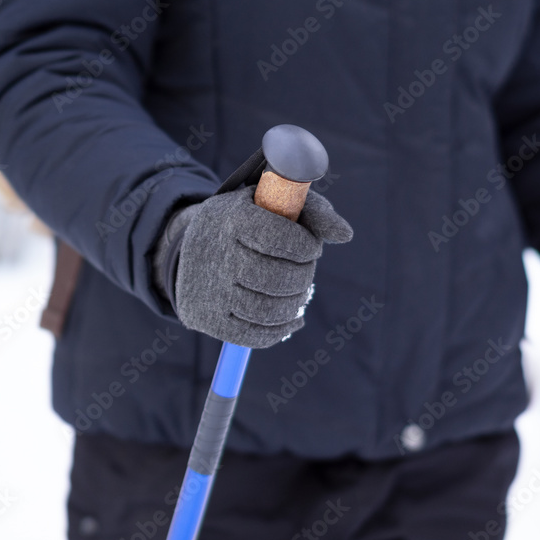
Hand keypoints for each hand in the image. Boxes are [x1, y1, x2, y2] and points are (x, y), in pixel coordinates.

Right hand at [156, 186, 351, 347]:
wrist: (193, 245)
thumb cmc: (249, 220)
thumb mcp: (275, 202)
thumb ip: (314, 212)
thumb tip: (346, 234)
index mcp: (232, 218)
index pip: (281, 239)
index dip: (306, 247)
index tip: (311, 248)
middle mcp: (216, 254)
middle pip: (278, 279)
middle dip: (304, 276)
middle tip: (305, 270)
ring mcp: (209, 291)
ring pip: (270, 311)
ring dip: (295, 303)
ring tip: (299, 292)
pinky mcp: (207, 320)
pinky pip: (256, 336)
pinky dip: (282, 328)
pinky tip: (290, 316)